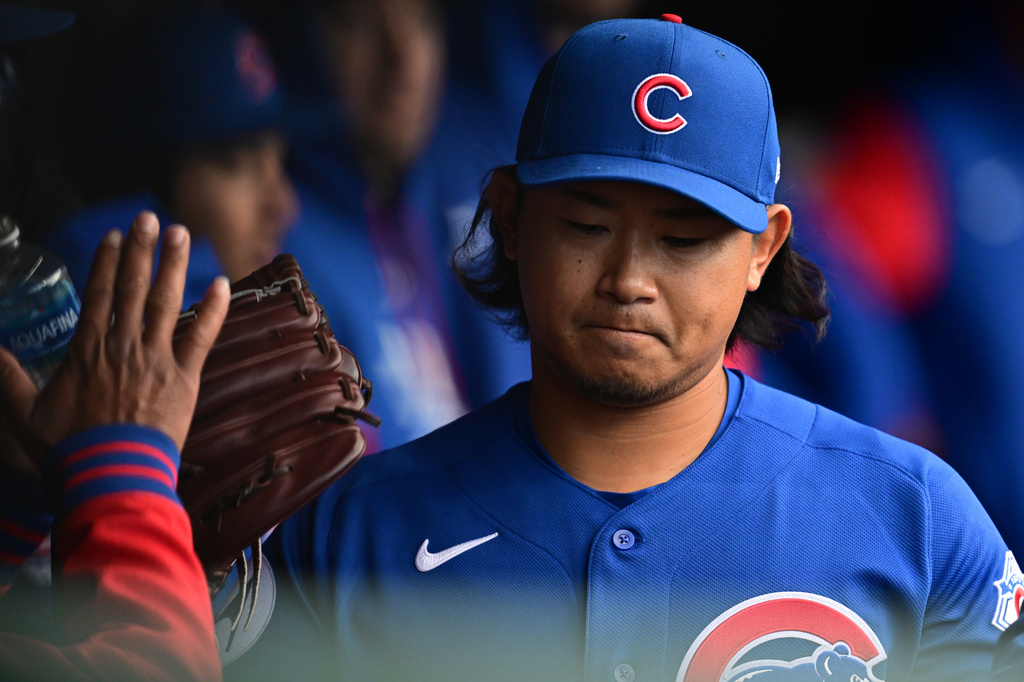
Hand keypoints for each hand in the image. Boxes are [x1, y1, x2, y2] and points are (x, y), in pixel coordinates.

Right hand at [0, 211, 229, 483]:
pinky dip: (214, 308)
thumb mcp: (25, 414)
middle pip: (132, 287)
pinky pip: (202, 335)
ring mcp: (155, 358)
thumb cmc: (67, 450)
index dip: (106, 261)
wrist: (110, 476)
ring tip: (182, 233)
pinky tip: (222, 282)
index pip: (98, 294)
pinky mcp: (184, 377)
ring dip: (174, 265)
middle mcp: (122, 345)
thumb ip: (7, 378)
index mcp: (87, 349)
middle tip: (150, 217)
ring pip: (166, 301)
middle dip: (141, 249)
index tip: (115, 236)